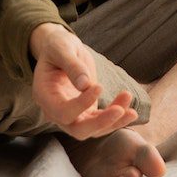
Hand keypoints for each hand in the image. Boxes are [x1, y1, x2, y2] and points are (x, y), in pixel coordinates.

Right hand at [28, 23, 138, 138]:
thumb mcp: (62, 49)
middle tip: (120, 110)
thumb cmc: (58, 46)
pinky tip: (129, 107)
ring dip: (113, 121)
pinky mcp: (86, 112)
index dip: (81, 104)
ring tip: (131, 110)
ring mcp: (72, 114)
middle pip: (77, 130)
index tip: (99, 86)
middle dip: (100, 123)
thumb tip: (85, 85)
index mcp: (44, 95)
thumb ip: (72, 66)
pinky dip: (116, 116)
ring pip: (93, 129)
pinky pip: (102, 121)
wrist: (62, 49)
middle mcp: (56, 111)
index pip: (62, 111)